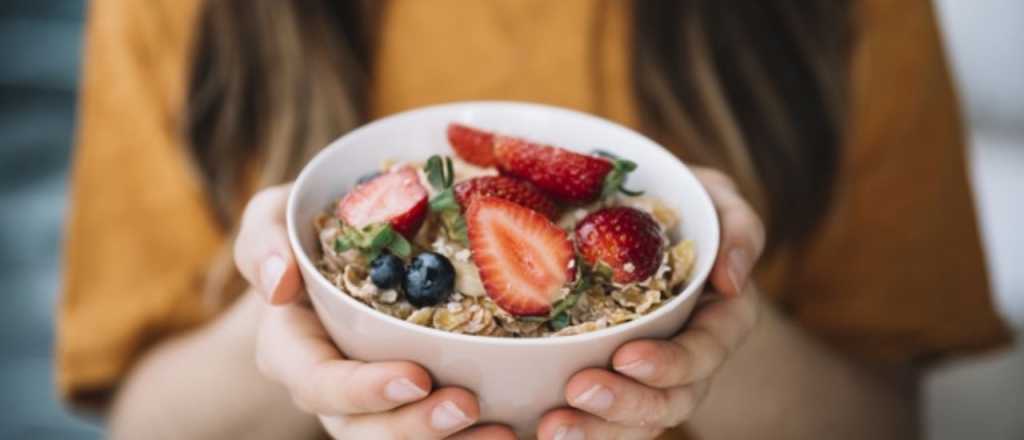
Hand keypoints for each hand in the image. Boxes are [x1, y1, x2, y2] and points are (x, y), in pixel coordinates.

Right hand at [234, 185, 515, 439]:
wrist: (341, 259)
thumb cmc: (306, 236)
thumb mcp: (274, 219)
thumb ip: (264, 238)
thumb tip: (277, 283)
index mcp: (293, 353)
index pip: (319, 385)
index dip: (364, 390)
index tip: (416, 377)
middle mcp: (331, 395)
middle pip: (365, 435)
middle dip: (416, 429)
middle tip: (466, 405)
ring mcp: (371, 411)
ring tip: (503, 432)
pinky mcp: (410, 411)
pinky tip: (514, 430)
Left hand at [537, 168, 764, 438]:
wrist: (654, 233)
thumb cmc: (689, 212)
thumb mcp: (719, 203)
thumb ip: (738, 229)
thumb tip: (732, 279)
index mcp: (720, 322)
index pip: (703, 354)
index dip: (669, 364)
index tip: (626, 356)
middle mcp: (691, 361)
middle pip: (668, 402)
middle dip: (625, 402)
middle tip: (578, 390)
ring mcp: (654, 380)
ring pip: (635, 423)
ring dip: (595, 431)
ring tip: (552, 426)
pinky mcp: (616, 384)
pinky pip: (602, 422)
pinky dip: (577, 431)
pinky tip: (535, 428)